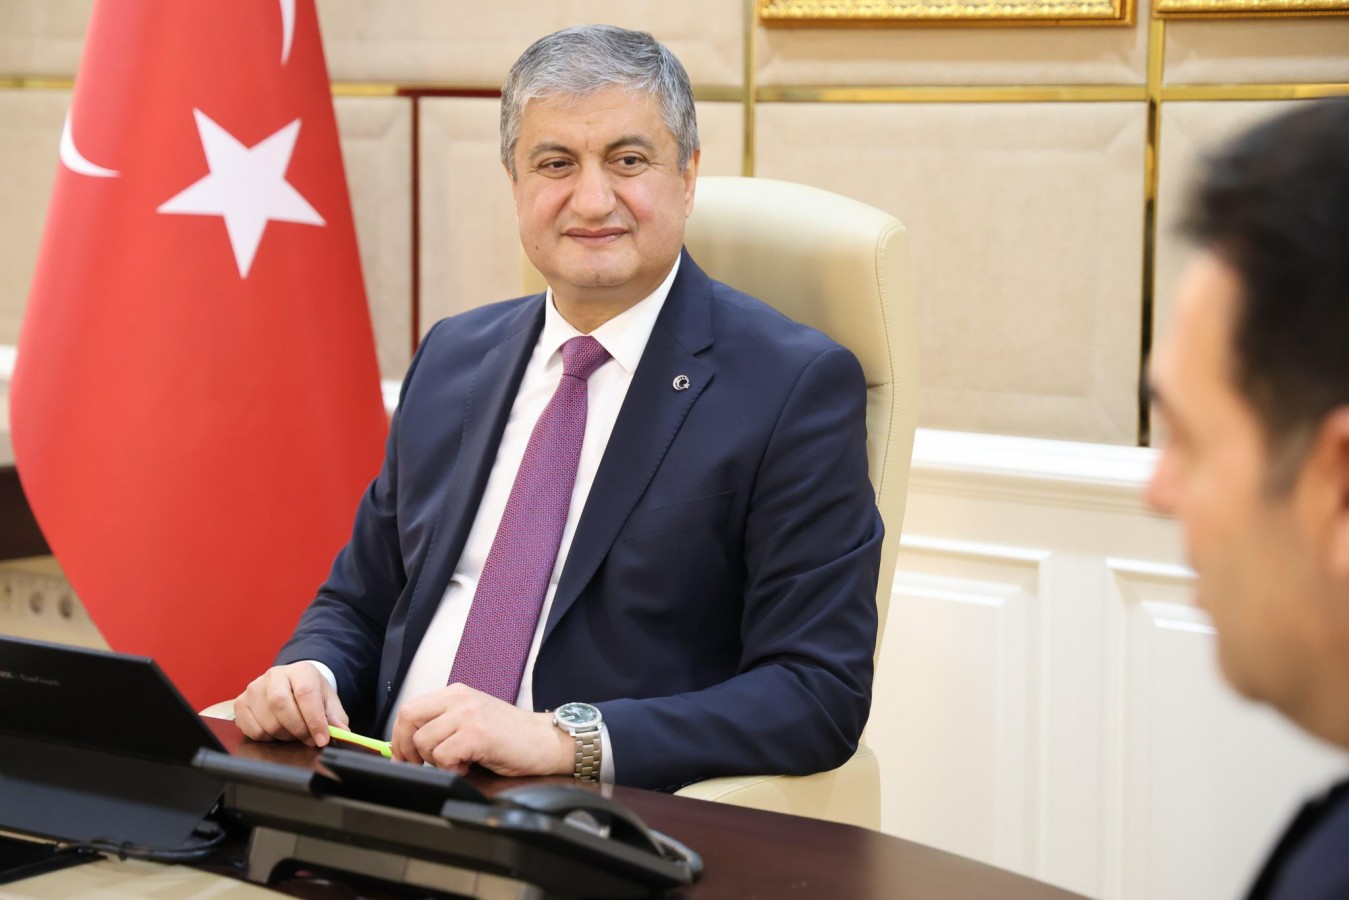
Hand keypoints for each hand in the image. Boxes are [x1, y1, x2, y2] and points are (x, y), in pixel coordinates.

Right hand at [235, 661, 348, 746]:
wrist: (292, 684)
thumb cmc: (310, 694)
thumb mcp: (328, 701)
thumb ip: (336, 718)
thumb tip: (342, 734)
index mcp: (300, 671)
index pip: (306, 694)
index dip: (314, 720)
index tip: (321, 739)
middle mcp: (274, 675)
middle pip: (281, 706)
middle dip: (298, 729)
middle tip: (309, 739)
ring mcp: (254, 688)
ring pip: (267, 722)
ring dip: (284, 736)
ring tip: (294, 733)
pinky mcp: (240, 703)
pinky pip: (252, 730)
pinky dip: (267, 738)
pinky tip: (277, 732)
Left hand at [389, 683, 572, 777]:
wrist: (546, 740)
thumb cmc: (512, 736)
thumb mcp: (472, 720)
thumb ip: (444, 725)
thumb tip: (408, 746)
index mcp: (455, 694)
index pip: (409, 709)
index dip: (399, 736)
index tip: (402, 757)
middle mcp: (459, 699)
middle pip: (408, 719)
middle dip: (407, 748)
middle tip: (421, 765)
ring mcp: (468, 715)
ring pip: (423, 741)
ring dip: (435, 761)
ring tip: (459, 762)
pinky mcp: (477, 734)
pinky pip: (442, 756)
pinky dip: (451, 767)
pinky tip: (469, 765)